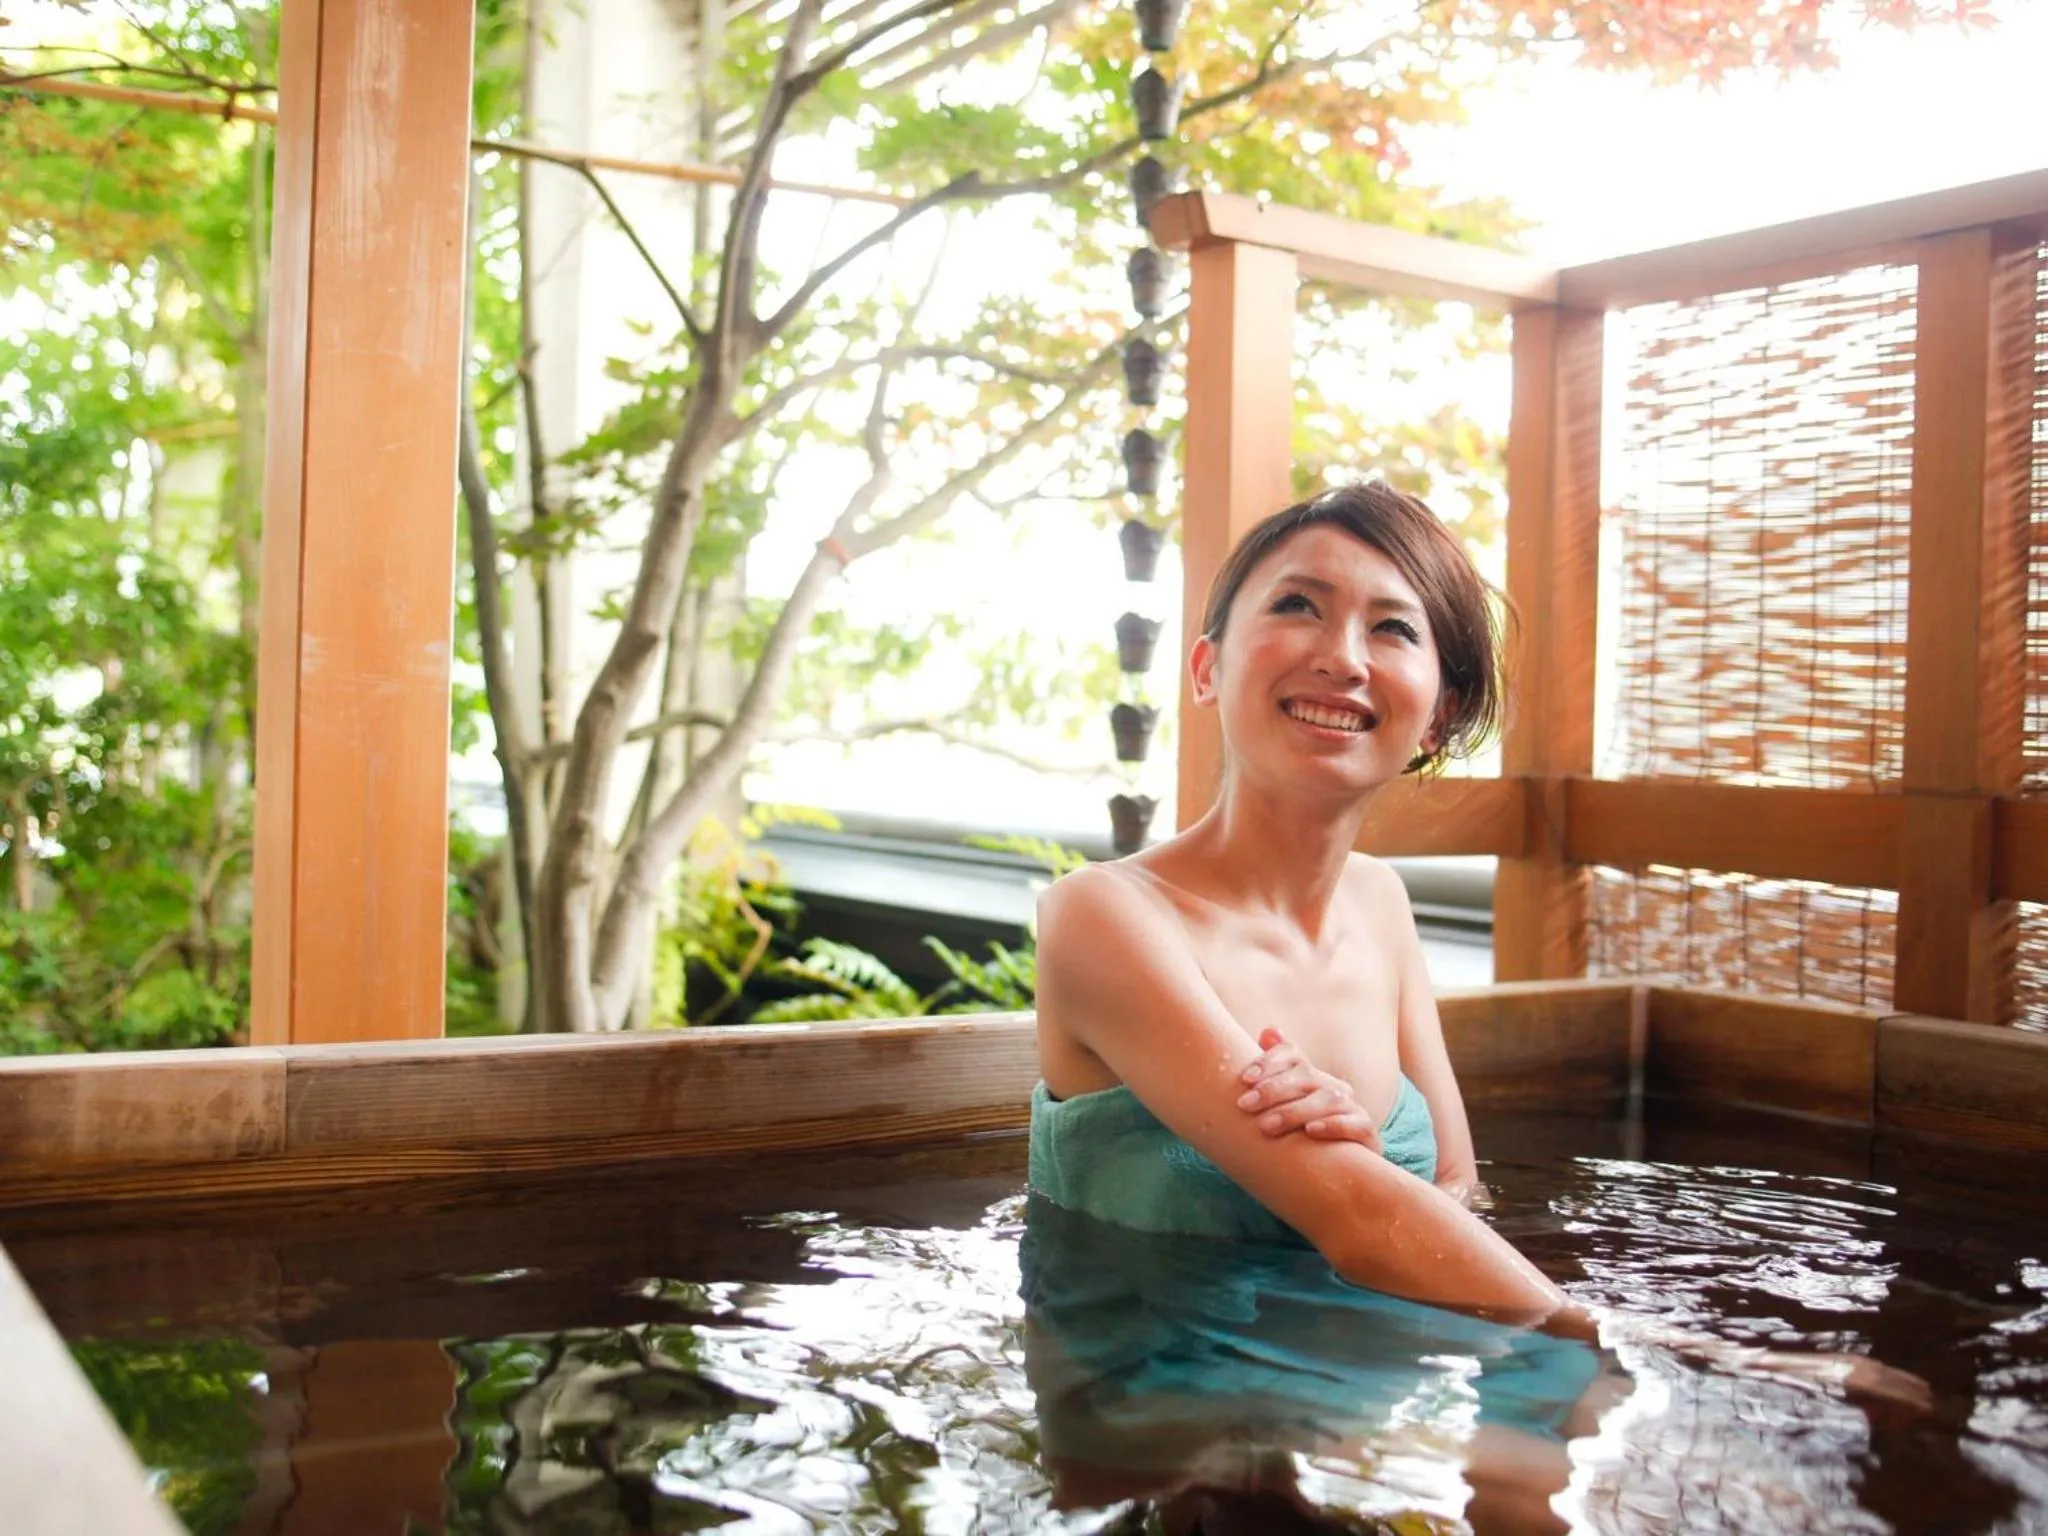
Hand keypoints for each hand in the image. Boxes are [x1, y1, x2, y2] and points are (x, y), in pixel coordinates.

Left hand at [1236, 1026, 1381, 1151]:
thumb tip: (1269, 1030)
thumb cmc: (1302, 1132)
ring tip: (1266, 1125)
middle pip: (1306, 1076)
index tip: (1244, 1079)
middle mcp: (1333, 1086)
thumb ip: (1273, 1071)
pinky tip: (1310, 1132)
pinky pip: (1355, 1124)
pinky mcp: (1366, 1132)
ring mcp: (1352, 1108)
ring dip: (1294, 1111)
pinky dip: (1333, 1126)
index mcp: (1311, 1075)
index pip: (1292, 1055)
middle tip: (1244, 1105)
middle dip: (1272, 1089)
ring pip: (1327, 1100)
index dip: (1269, 1061)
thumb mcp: (1285, 1103)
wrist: (1341, 1166)